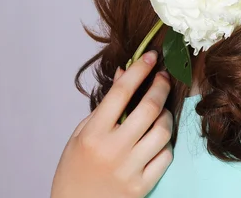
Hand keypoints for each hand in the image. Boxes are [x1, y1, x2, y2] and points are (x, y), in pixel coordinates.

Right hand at [50, 50, 172, 197]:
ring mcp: (129, 170)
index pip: (122, 92)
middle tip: (163, 77)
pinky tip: (158, 138)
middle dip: (161, 86)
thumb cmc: (75, 169)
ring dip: (166, 115)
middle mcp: (113, 150)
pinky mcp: (142, 187)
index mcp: (93, 133)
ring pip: (162, 131)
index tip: (151, 56)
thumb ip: (105, 105)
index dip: (139, 69)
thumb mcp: (81, 133)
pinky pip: (165, 157)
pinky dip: (165, 143)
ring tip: (160, 111)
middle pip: (149, 108)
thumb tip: (124, 73)